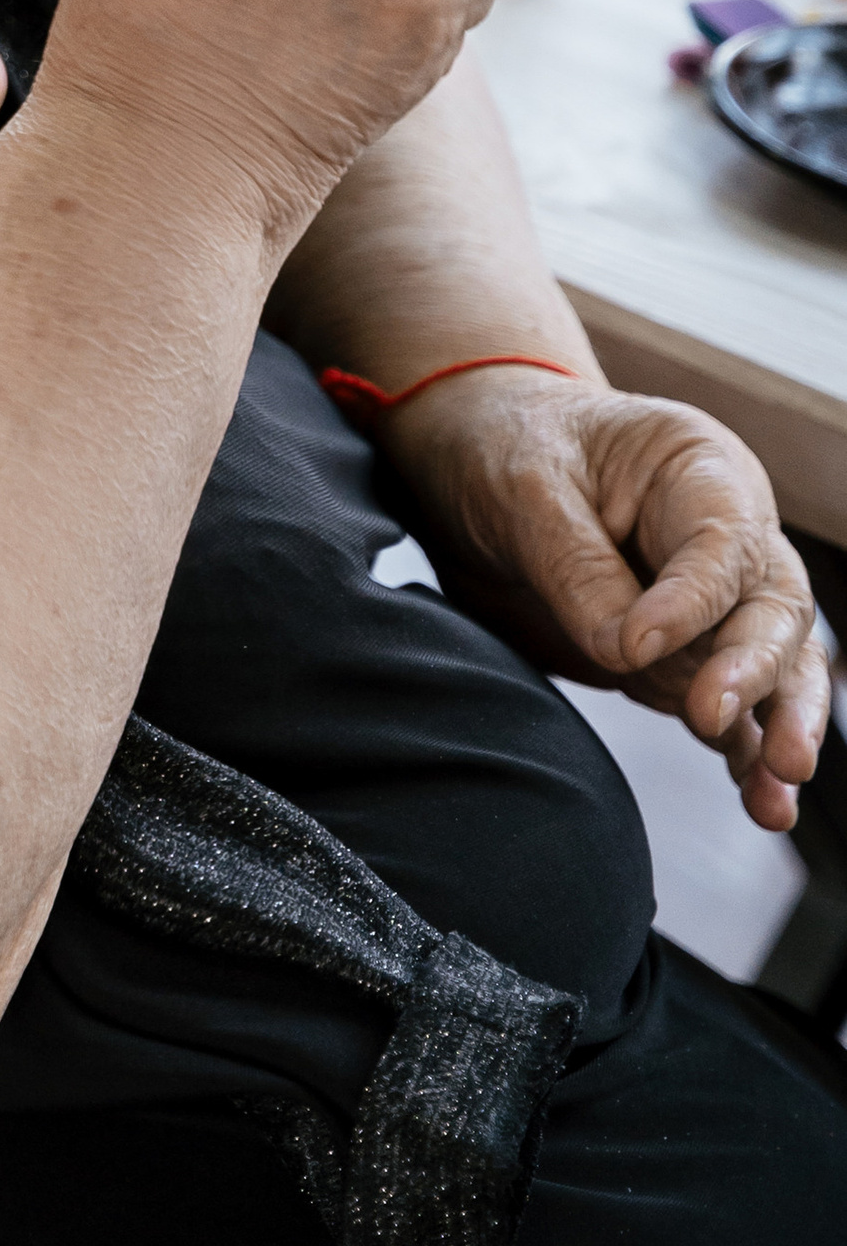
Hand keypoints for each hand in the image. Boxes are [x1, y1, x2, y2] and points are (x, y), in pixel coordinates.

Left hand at [384, 364, 830, 829]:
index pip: (724, 544)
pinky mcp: (680, 657)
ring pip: (771, 668)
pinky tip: (762, 801)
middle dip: (755, 669)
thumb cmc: (504, 445)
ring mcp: (707, 603)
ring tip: (774, 791)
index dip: (692, 601)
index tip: (636, 644)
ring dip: (774, 728)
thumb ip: (578, 569)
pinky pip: (729, 708)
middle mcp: (723, 536)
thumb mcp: (525, 487)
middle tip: (712, 713)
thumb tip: (627, 653)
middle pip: (772, 609)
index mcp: (699, 469)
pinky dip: (745, 752)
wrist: (470, 454)